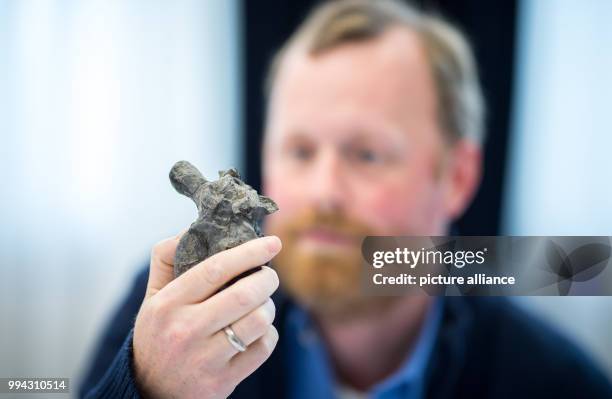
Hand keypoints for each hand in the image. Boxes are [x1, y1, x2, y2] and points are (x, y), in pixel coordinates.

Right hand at [133, 233, 281, 398]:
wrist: (149, 391)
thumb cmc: (158, 334)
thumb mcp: (153, 296)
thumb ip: (167, 258)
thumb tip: (196, 227)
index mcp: (167, 304)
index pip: (216, 269)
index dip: (249, 252)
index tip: (272, 242)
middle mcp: (185, 330)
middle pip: (244, 294)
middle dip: (267, 279)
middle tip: (269, 276)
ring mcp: (205, 359)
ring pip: (258, 321)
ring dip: (269, 307)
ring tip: (261, 303)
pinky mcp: (222, 381)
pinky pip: (263, 348)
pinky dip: (268, 334)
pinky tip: (257, 331)